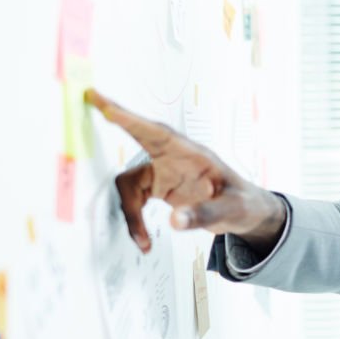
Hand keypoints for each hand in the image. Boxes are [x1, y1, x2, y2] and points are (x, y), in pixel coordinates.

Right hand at [85, 89, 286, 253]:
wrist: (246, 212)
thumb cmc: (243, 203)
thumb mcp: (232, 210)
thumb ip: (206, 214)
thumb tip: (175, 221)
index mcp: (194, 155)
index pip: (159, 133)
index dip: (131, 120)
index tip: (106, 105)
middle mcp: (175, 159)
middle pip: (139, 139)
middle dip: (117, 119)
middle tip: (93, 98)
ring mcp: (165, 172)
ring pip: (130, 184)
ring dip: (131, 213)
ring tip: (143, 240)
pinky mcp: (159, 187)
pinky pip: (135, 200)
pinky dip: (135, 221)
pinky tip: (145, 240)